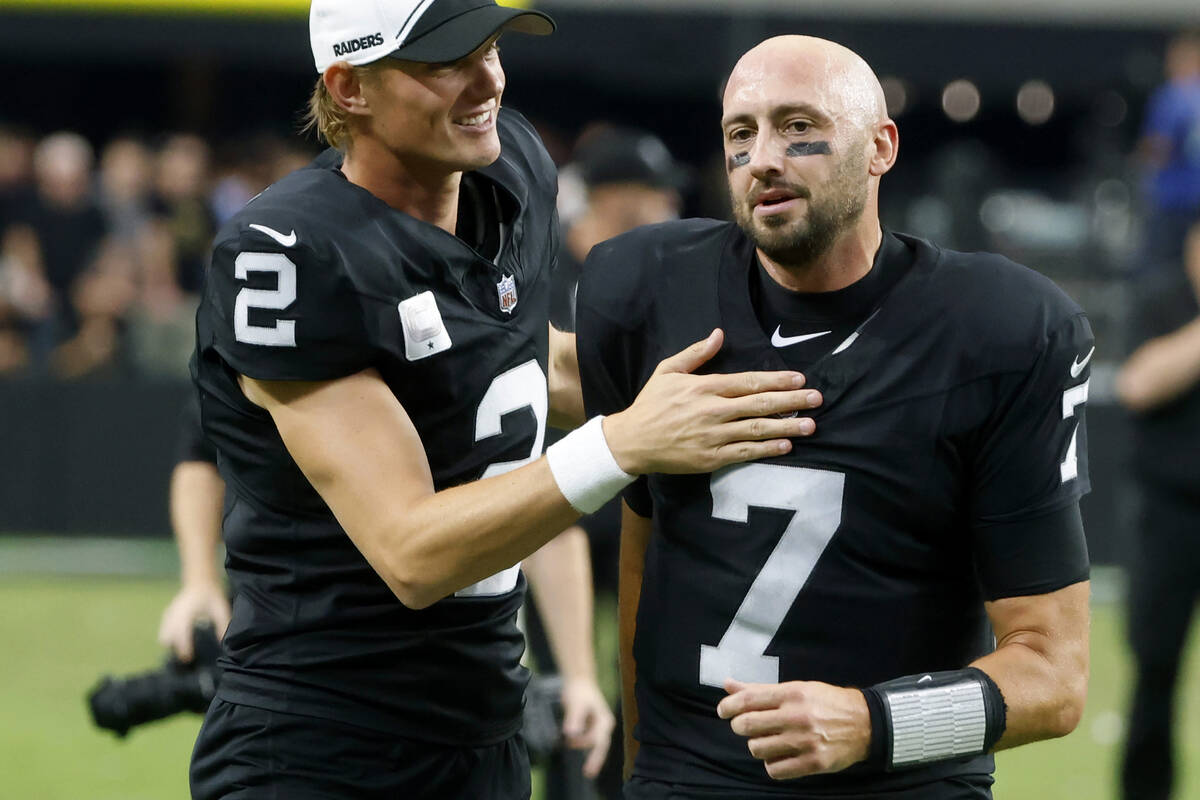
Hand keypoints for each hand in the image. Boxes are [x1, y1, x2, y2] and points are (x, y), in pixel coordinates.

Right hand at [157, 581, 230, 661]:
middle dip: (176, 648)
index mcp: (187, 613)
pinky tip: (179, 643)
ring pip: (164, 635)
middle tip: (187, 657)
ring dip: (172, 644)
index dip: (183, 647)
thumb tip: (223, 642)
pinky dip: (169, 638)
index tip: (188, 658)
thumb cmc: (212, 595)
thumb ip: (222, 625)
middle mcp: (175, 614)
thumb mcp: (221, 609)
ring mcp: (169, 614)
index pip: (181, 633)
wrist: (200, 581)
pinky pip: (164, 630)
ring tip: (184, 652)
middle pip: (168, 637)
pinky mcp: (167, 615)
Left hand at [560, 676, 615, 778]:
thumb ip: (574, 720)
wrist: (578, 680)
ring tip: (568, 740)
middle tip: (588, 773)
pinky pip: (585, 738)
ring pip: (590, 743)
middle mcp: (603, 725)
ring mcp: (597, 726)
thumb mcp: (576, 705)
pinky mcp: (590, 725)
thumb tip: (571, 734)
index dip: (596, 759)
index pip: (600, 744)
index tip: (590, 770)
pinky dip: (578, 741)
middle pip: (599, 746)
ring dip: (580, 745)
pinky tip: (570, 740)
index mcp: (604, 722)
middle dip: (594, 759)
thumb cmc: (579, 691)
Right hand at [603, 329, 821, 474]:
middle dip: (791, 401)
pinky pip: (744, 453)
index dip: (777, 380)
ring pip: (756, 430)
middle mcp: (712, 411)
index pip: (748, 382)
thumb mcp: (667, 371)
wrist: (631, 441)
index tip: (799, 378)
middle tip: (817, 399)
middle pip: (759, 404)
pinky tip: (786, 447)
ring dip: (786, 427)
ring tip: (811, 425)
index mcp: (704, 387)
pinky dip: (766, 450)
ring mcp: (712, 437)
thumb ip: (696, 353)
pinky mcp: (710, 458)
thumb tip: (719, 334)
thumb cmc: (650, 404)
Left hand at [717, 678, 869, 779]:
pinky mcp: (813, 763)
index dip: (729, 706)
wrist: (865, 723)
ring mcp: (805, 742)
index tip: (723, 711)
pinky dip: (772, 764)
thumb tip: (728, 685)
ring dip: (757, 745)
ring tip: (768, 740)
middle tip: (745, 726)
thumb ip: (760, 689)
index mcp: (792, 694)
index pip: (749, 700)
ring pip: (758, 749)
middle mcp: (797, 717)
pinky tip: (779, 755)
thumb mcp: (796, 688)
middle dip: (740, 726)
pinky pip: (775, 770)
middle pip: (747, 726)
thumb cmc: (826, 702)